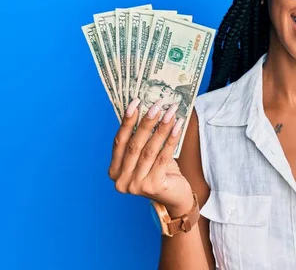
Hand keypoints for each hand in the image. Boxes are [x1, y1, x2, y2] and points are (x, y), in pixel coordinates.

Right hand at [108, 98, 192, 213]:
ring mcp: (135, 185)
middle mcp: (121, 180)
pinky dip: (171, 139)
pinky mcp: (153, 186)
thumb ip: (141, 139)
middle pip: (134, 144)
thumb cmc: (161, 172)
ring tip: (170, 112)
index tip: (135, 102)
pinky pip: (163, 157)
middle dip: (146, 122)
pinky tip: (178, 126)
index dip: (127, 121)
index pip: (119, 141)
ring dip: (161, 128)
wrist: (176, 197)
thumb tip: (147, 108)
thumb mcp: (147, 156)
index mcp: (114, 171)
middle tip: (157, 104)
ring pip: (149, 150)